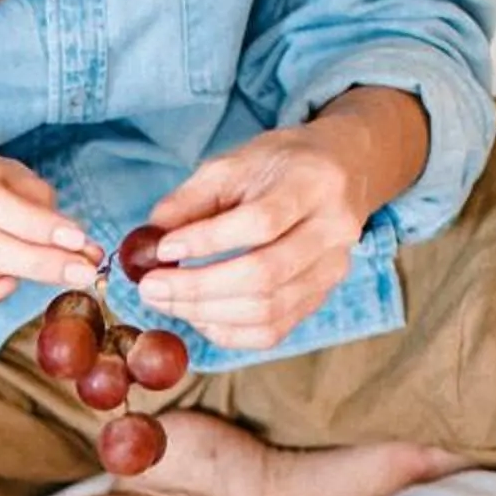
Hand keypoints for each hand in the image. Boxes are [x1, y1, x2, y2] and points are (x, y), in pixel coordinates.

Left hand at [128, 128, 366, 353]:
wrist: (345, 172)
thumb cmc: (281, 165)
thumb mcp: (236, 163)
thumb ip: (192, 197)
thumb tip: (150, 235)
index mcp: (312, 185)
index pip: (260, 222)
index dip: (207, 241)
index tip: (162, 250)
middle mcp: (332, 231)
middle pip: (263, 275)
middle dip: (197, 288)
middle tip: (151, 288)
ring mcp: (331, 270)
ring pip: (267, 310)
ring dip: (206, 313)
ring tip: (166, 301)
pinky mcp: (320, 298)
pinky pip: (273, 332)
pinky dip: (229, 332)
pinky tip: (199, 317)